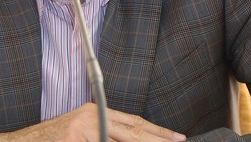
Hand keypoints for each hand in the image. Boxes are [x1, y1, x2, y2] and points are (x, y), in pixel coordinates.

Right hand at [0, 103, 186, 141]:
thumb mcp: (80, 135)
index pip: (132, 122)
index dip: (155, 131)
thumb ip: (103, 136)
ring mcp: (82, 128)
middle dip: (156, 139)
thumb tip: (130, 139)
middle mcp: (90, 115)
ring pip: (121, 139)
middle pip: (132, 130)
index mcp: (93, 111)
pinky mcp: (75, 138)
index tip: (175, 138)